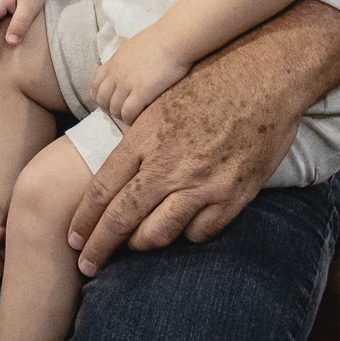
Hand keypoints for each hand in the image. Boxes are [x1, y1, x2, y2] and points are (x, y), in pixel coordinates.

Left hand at [69, 27, 300, 276]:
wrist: (266, 76)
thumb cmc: (212, 77)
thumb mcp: (161, 99)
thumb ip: (138, 137)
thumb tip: (116, 170)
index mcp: (145, 137)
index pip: (102, 190)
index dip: (84, 220)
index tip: (73, 239)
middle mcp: (169, 165)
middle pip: (122, 219)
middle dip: (99, 247)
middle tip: (87, 264)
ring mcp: (201, 184)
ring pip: (158, 234)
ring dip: (142, 244)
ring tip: (135, 246)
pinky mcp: (232, 196)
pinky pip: (199, 233)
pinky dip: (186, 234)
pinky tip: (182, 227)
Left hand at [91, 26, 190, 124]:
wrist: (174, 38)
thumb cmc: (161, 39)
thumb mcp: (134, 45)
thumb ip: (126, 58)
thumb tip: (128, 65)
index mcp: (114, 61)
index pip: (96, 83)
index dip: (98, 95)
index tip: (107, 101)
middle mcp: (117, 73)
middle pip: (102, 99)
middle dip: (108, 108)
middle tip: (119, 112)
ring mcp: (128, 83)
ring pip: (114, 108)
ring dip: (120, 116)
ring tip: (130, 117)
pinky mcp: (142, 92)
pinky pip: (128, 112)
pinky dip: (130, 119)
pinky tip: (138, 119)